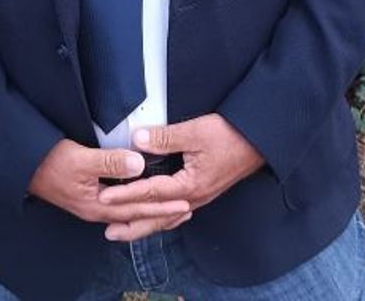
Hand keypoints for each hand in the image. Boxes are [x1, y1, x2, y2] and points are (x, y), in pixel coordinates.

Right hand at [27, 139, 191, 238]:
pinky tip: (141, 202)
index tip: (184, 203)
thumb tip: (139, 164)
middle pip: (136, 217)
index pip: (137, 209)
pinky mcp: (89, 197)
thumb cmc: (50, 162)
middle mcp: (97, 211)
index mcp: (98, 206)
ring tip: (171, 210)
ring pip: (129, 213)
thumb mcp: (81, 159)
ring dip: (151, 211)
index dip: (161, 206)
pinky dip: (136, 205)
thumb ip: (110, 162)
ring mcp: (93, 205)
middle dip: (162, 214)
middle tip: (186, 210)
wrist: (24, 166)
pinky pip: (120, 206)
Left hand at [95, 114, 264, 241]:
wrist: (260, 140)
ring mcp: (200, 197)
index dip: (125, 195)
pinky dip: (163, 218)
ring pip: (167, 217)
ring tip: (125, 230)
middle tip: (108, 231)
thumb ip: (165, 137)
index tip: (104, 198)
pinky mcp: (203, 192)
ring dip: (145, 224)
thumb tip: (137, 140)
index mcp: (190, 185)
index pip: (150, 193)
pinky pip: (177, 212)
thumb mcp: (195, 132)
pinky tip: (156, 218)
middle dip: (132, 225)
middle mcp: (194, 198)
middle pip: (157, 217)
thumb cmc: (230, 135)